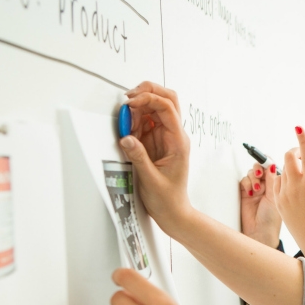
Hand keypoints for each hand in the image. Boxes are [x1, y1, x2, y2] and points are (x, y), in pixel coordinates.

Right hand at [121, 82, 193, 235]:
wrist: (173, 212)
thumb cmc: (168, 199)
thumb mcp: (151, 179)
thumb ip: (138, 157)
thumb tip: (126, 138)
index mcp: (178, 141)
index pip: (168, 107)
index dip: (149, 98)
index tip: (131, 102)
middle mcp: (174, 135)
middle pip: (166, 99)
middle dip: (148, 92)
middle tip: (129, 98)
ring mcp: (164, 137)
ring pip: (154, 108)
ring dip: (138, 108)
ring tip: (126, 122)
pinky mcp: (154, 142)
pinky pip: (145, 122)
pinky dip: (134, 120)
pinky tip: (127, 130)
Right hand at [239, 163, 282, 247]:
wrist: (260, 232)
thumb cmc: (271, 219)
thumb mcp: (274, 197)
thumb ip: (272, 180)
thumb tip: (271, 164)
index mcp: (276, 185)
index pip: (271, 168)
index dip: (268, 163)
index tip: (266, 162)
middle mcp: (266, 185)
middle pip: (260, 168)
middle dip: (259, 168)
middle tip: (259, 175)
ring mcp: (255, 189)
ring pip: (251, 173)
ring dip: (253, 178)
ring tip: (257, 189)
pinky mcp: (245, 193)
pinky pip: (243, 181)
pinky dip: (246, 183)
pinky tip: (251, 193)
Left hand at [276, 128, 304, 257]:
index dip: (303, 138)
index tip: (298, 127)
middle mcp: (296, 187)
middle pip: (288, 157)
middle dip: (296, 152)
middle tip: (304, 159)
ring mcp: (285, 194)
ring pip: (283, 169)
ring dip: (292, 167)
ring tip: (304, 180)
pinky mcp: (279, 202)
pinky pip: (278, 182)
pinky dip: (286, 179)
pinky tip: (294, 187)